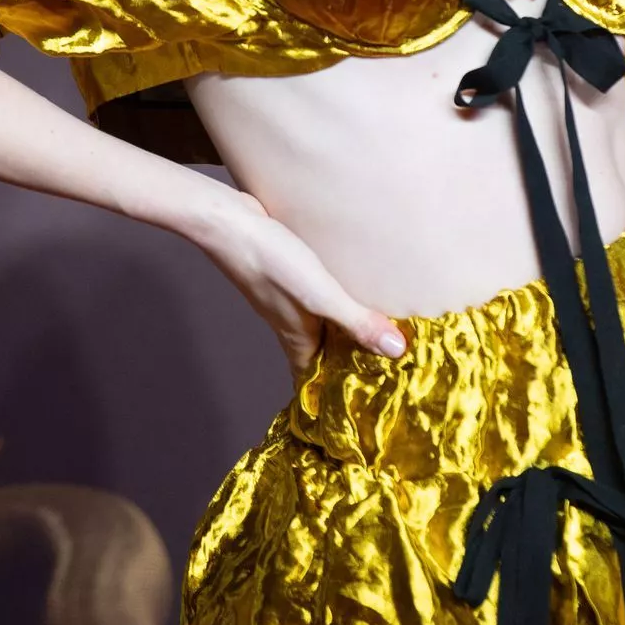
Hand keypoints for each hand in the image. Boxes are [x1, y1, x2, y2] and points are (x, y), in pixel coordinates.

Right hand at [198, 191, 407, 378]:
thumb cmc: (270, 261)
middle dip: (347, 361)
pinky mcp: (286, 273)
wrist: (228, 220)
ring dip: (343, 329)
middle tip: (387, 364)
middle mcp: (291, 322)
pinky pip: (315, 297)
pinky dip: (334, 301)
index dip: (332, 395)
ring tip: (378, 326)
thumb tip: (397, 352)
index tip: (361, 404)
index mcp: (297, 337)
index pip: (314, 380)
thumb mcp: (320, 295)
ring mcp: (287, 298)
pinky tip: (350, 285)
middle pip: (321, 352)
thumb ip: (357, 322)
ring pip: (319, 323)